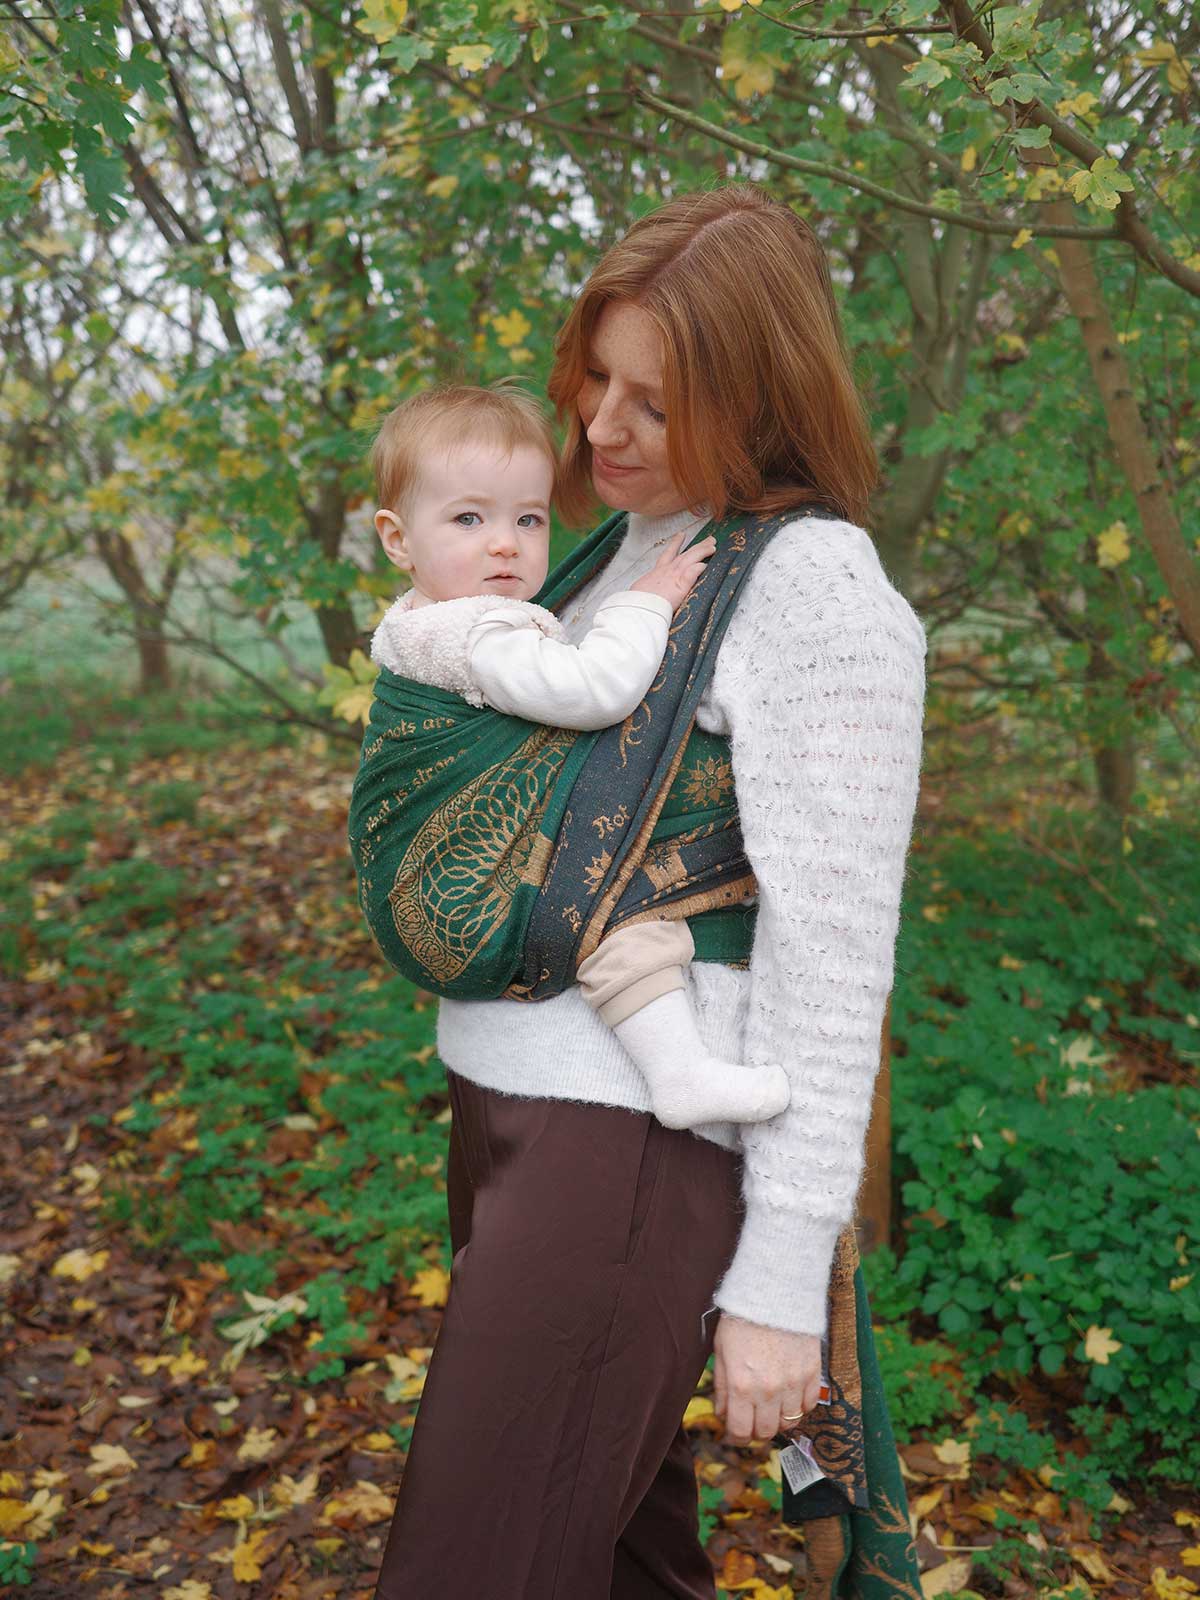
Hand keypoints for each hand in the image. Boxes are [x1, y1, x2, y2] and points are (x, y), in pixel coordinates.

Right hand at [629, 529, 715, 612]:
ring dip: (702, 551)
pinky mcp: (680, 586)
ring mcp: (674, 577)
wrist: (638, 608)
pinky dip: (699, 567)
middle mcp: (667, 571)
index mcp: (658, 572)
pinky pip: (692, 573)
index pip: (668, 554)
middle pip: (685, 554)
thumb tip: (648, 590)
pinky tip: (705, 565)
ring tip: (713, 546)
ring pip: (691, 559)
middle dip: (698, 546)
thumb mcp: (641, 590)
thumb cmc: (639, 603)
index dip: (676, 544)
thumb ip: (648, 588)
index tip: (682, 534)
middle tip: (709, 539)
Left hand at [712, 1313, 823, 1444]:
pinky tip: (790, 1395)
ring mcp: (793, 1383)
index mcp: (741, 1385)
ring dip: (779, 1419)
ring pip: (789, 1422)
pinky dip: (800, 1406)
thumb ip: (721, 1386)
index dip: (736, 1438)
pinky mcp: (812, 1373)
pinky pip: (809, 1404)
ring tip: (772, 1407)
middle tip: (753, 1420)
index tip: (735, 1434)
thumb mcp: (721, 1350)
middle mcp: (768, 1390)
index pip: (741, 1431)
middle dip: (757, 1431)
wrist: (773, 1292)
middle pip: (767, 1432)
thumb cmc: (742, 1319)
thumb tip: (723, 1414)